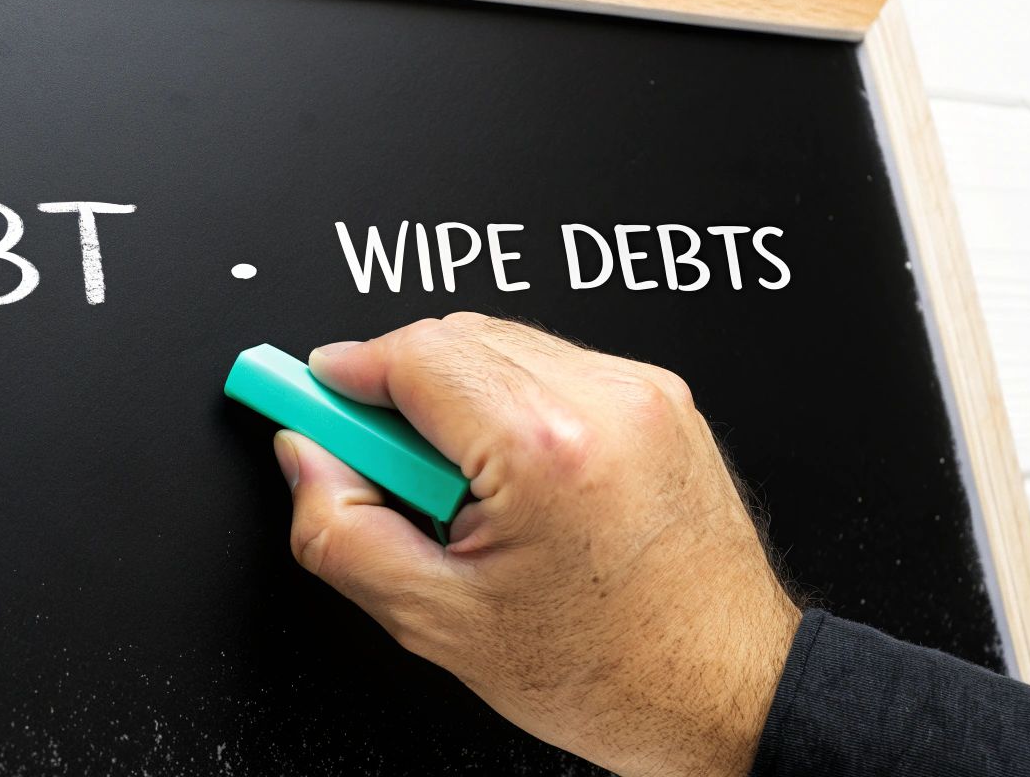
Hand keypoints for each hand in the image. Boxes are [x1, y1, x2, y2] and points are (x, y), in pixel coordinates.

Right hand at [272, 314, 800, 775]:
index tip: (304, 393)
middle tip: (378, 469)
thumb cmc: (609, 672)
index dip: (342, 375)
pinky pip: (556, 367)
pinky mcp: (662, 398)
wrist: (726, 692)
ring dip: (456, 397)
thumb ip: (343, 531)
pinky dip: (513, 404)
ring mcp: (642, 392)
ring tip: (464, 494)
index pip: (411, 354)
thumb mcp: (439, 623)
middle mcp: (604, 400)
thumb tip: (305, 457)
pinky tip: (515, 481)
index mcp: (546, 448)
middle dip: (395, 391)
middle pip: (453, 338)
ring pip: (504, 347)